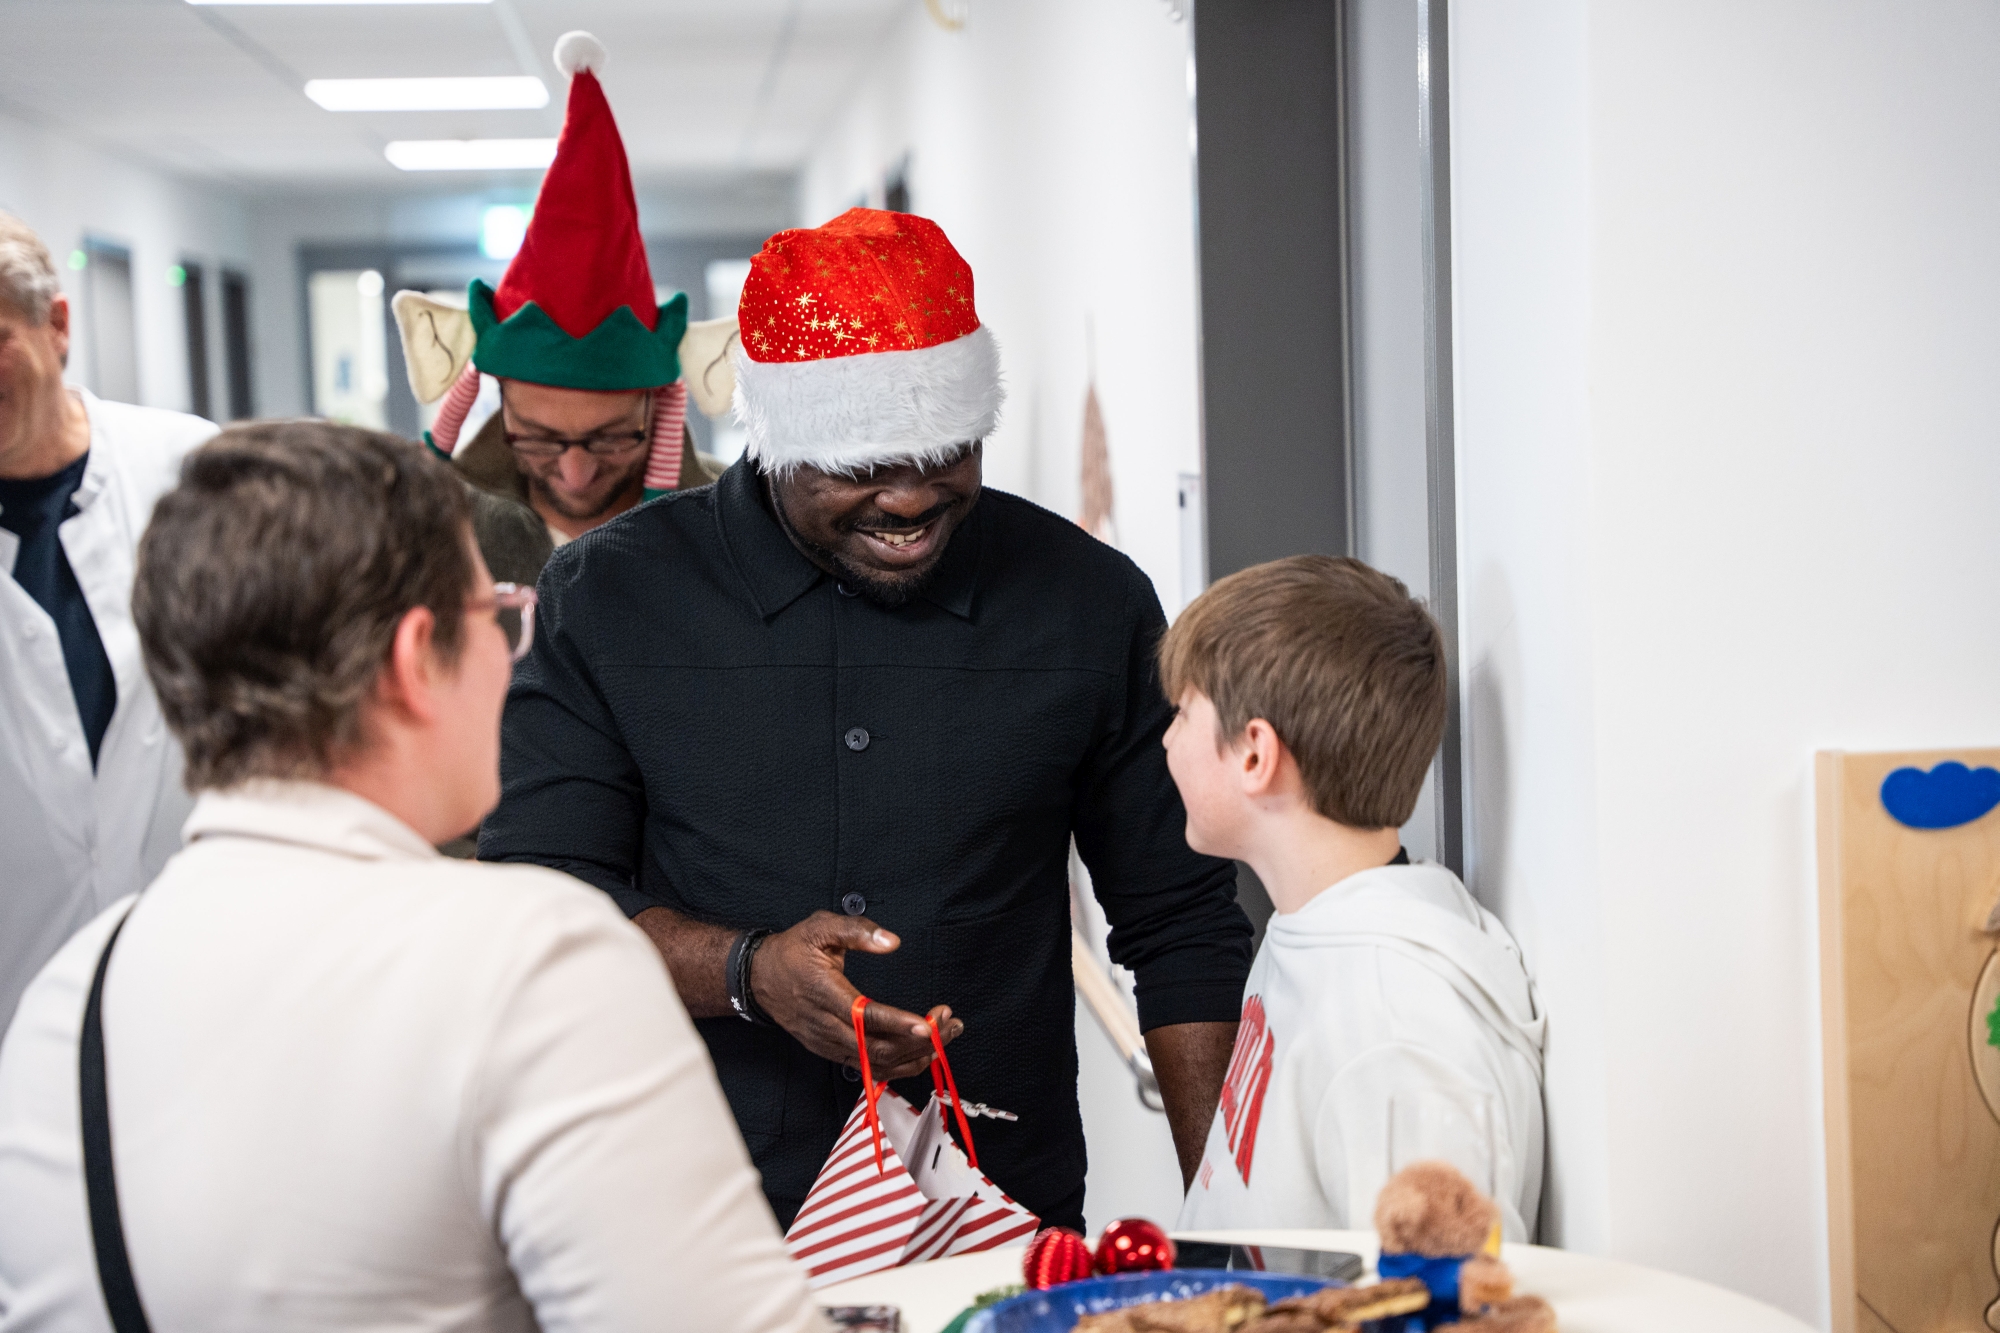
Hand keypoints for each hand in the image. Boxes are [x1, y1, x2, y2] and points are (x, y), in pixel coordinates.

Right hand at [750, 910, 964, 1078]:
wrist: (759, 977)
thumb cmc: (792, 951)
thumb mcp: (821, 927)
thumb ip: (856, 931)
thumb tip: (891, 941)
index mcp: (825, 993)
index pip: (865, 1016)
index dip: (898, 1023)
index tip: (928, 1024)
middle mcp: (826, 1025)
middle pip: (877, 1046)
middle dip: (919, 1040)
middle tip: (949, 1024)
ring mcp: (828, 1043)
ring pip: (876, 1063)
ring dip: (914, 1055)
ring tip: (945, 1037)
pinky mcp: (830, 1052)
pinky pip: (868, 1068)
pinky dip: (898, 1066)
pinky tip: (921, 1054)